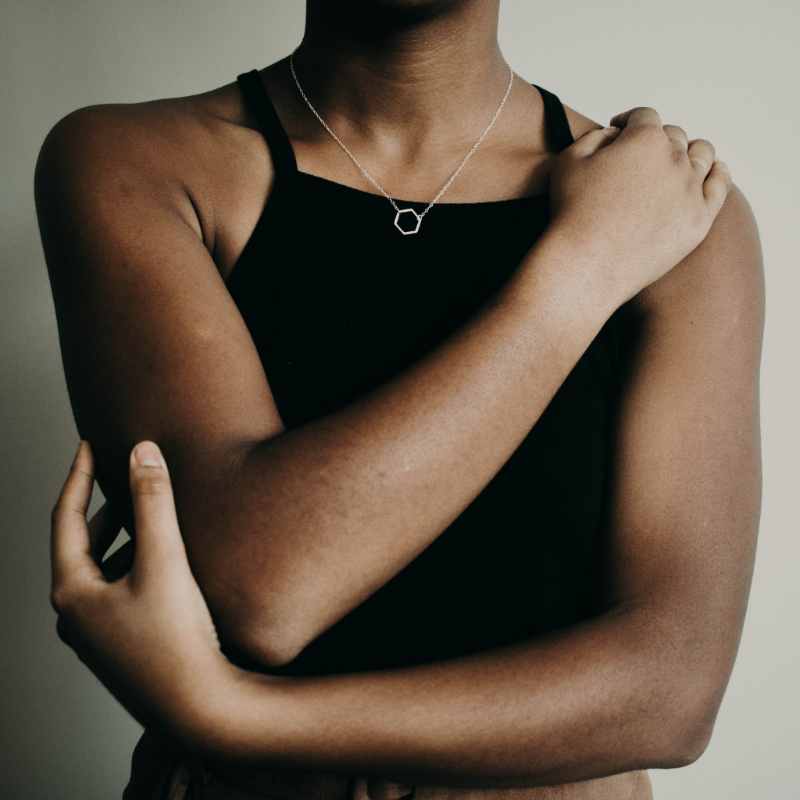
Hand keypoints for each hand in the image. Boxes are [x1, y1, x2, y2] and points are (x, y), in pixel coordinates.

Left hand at [50, 440, 233, 740]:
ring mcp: (98, 633)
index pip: (65, 518)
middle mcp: (77, 614)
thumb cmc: (176, 639)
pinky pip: (119, 589)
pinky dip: (134, 563)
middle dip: (103, 507)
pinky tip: (164, 556)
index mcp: (72, 593)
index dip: (78, 476)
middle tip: (123, 474)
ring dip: (122, 536)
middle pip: (82, 545)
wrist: (199, 708)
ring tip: (149, 510)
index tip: (88, 444)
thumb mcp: (164, 560)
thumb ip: (153, 502)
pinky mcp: (123, 644)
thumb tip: (142, 451)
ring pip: (103, 568)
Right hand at [547, 107, 732, 301]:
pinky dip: (715, 172)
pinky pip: (720, 184)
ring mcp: (691, 190)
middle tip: (639, 157)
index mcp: (644, 139)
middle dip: (654, 141)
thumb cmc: (572, 214)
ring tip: (672, 164)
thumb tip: (615, 134)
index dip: (629, 121)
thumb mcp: (569, 161)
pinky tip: (707, 173)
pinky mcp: (699, 219)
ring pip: (701, 155)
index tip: (620, 131)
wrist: (586, 265)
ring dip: (687, 152)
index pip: (643, 116)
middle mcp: (674, 159)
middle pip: (673, 136)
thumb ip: (594, 137)